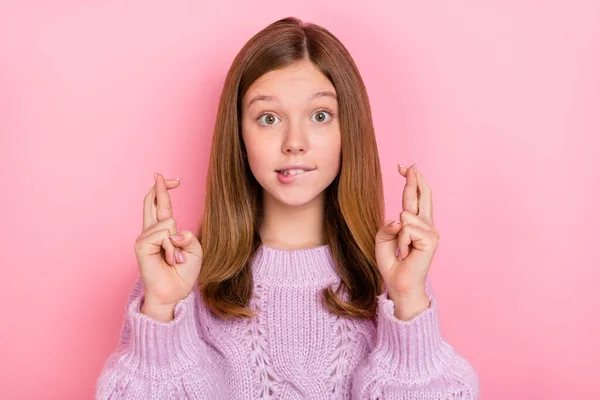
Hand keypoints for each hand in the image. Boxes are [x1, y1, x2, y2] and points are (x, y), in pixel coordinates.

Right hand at [133, 173, 203, 310]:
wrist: (175, 293)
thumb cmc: (184, 272)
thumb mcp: (194, 249)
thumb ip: (188, 235)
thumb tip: (172, 231)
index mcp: (162, 230)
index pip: (160, 205)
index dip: (163, 190)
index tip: (171, 178)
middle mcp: (151, 231)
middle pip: (151, 201)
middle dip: (159, 187)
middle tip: (160, 174)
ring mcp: (144, 238)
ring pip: (167, 222)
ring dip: (177, 243)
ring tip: (175, 259)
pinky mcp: (141, 246)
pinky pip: (163, 235)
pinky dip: (171, 248)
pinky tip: (170, 260)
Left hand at [375, 164, 438, 317]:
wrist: (399, 283)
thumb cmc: (393, 262)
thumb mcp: (383, 238)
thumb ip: (389, 224)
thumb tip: (401, 219)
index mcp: (416, 223)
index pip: (414, 197)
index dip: (410, 181)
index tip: (404, 166)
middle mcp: (426, 224)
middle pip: (421, 195)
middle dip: (413, 179)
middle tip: (408, 164)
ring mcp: (430, 231)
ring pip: (405, 216)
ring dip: (397, 235)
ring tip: (402, 250)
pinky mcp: (431, 239)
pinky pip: (407, 229)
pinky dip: (401, 242)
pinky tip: (406, 253)